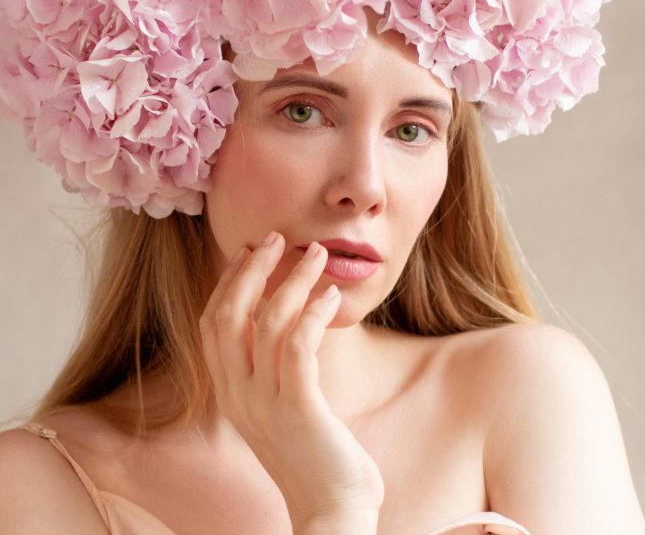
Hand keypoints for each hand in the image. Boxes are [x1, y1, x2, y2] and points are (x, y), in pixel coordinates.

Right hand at [199, 231, 384, 527]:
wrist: (331, 509)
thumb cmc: (313, 453)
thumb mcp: (279, 407)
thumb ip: (270, 371)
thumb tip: (281, 324)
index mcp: (231, 392)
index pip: (212, 325)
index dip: (227, 283)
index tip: (247, 251)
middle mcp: (239, 394)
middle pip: (228, 315)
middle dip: (250, 270)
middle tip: (276, 238)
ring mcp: (266, 402)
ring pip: (266, 322)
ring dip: (291, 281)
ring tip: (316, 255)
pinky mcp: (299, 408)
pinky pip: (298, 346)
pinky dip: (313, 313)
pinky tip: (330, 295)